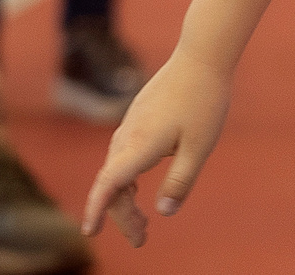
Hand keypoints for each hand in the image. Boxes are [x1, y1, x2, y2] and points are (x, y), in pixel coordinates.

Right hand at [82, 45, 230, 245]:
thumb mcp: (199, 148)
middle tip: (141, 239)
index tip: (90, 232)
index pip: (109, 184)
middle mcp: (129, 134)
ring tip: (143, 223)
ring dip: (125, 198)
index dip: (97, 209)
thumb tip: (164, 213)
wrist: (202, 55)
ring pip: (117, 169)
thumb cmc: (204, 101)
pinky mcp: (138, 117)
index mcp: (141, 144)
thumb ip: (180, 182)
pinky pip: (123, 155)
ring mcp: (132, 124)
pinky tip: (139, 188)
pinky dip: (127, 179)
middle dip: (122, 215)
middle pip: (113, 183)